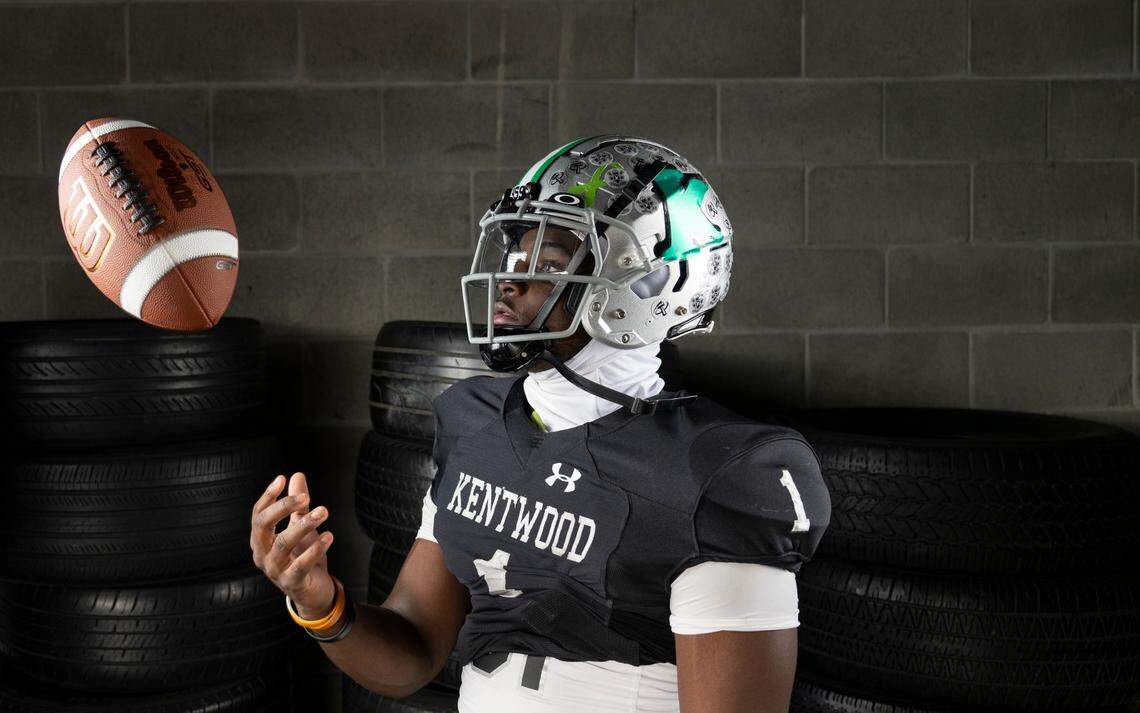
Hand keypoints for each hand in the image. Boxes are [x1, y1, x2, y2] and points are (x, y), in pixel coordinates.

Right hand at [250, 471, 336, 619]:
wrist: (313, 593)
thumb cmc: (303, 558)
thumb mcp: (300, 528)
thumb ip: (297, 506)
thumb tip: (296, 476)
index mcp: (261, 540)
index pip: (258, 514)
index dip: (268, 496)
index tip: (282, 479)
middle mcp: (262, 554)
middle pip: (263, 526)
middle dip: (283, 508)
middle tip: (305, 497)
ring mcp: (274, 570)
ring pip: (283, 543)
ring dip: (304, 525)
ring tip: (323, 511)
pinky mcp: (291, 583)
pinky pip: (300, 564)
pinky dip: (315, 549)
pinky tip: (329, 536)